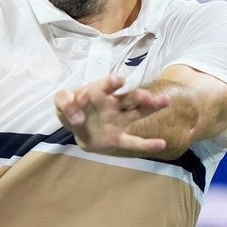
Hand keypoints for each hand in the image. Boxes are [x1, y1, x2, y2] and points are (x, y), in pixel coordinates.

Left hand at [54, 74, 170, 156]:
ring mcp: (118, 121)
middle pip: (130, 98)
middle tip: (147, 96)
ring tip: (164, 102)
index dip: (112, 82)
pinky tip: (161, 144)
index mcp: (99, 92)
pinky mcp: (118, 139)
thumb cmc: (73, 109)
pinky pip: (133, 142)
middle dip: (139, 96)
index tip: (118, 81)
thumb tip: (77, 118)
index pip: (107, 85)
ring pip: (137, 113)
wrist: (79, 128)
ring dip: (150, 108)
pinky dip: (147, 145)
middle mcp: (113, 104)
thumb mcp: (62, 102)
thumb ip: (65, 103)